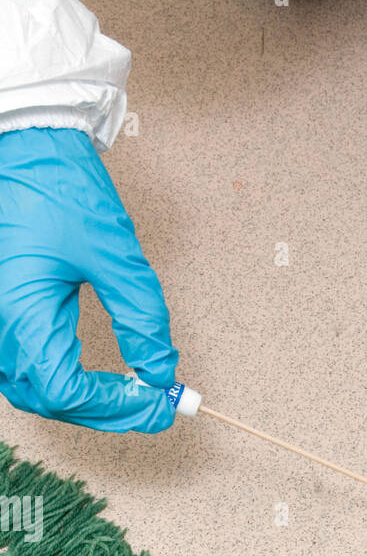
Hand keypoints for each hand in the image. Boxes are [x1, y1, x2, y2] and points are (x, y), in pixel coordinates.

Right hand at [0, 127, 176, 432]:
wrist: (22, 144)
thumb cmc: (58, 184)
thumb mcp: (114, 251)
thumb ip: (142, 317)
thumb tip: (161, 369)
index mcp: (21, 309)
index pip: (66, 391)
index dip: (116, 407)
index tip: (159, 401)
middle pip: (49, 400)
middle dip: (105, 411)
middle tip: (153, 405)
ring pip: (32, 390)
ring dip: (81, 403)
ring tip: (128, 396)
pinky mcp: (1, 312)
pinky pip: (24, 367)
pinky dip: (60, 382)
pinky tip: (94, 379)